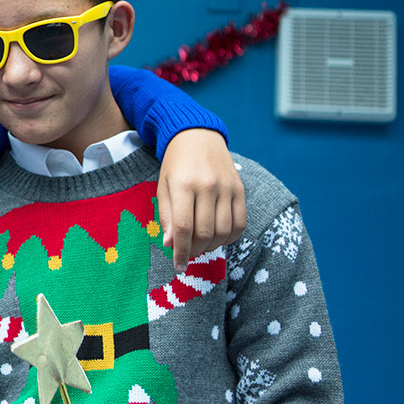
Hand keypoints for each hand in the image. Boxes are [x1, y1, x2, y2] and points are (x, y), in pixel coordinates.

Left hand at [156, 128, 245, 271]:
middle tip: (187, 255)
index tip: (178, 267)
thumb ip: (167, 216)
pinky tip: (217, 237)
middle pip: (205, 233)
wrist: (198, 136)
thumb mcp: (163, 187)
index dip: (180, 252)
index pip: (184, 228)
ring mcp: (227, 188)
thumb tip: (171, 244)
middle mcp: (208, 186)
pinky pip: (240, 223)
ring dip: (211, 247)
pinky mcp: (241, 189)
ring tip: (200, 246)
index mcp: (183, 185)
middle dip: (195, 251)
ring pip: (224, 231)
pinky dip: (230, 237)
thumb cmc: (175, 165)